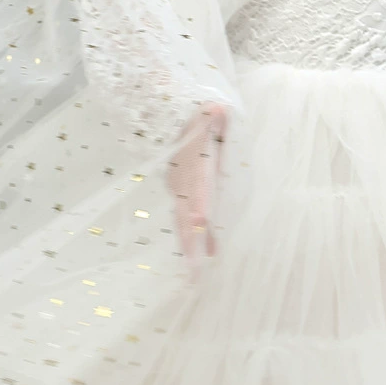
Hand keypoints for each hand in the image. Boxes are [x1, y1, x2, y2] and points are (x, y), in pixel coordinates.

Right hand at [168, 102, 228, 276]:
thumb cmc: (193, 114)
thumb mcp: (205, 111)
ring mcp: (179, 187)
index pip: (195, 187)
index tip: (202, 222)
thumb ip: (211, 116)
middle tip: (195, 273)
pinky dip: (195, 236)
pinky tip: (210, 252)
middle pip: (185, 215)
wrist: (168, 111)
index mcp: (191, 162)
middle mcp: (182, 179)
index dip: (198, 205)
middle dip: (190, 243)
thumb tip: (217, 109)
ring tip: (197, 275)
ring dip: (191, 246)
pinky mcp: (181, 191)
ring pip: (183, 221)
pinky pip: (186, 218)